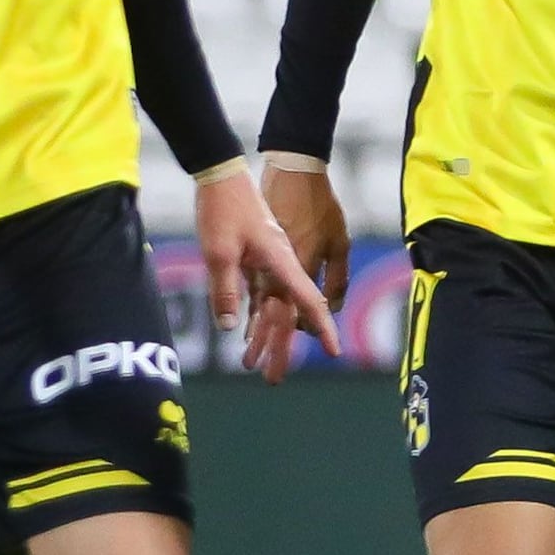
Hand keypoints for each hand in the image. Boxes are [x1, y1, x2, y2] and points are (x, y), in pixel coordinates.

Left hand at [199, 161, 335, 381]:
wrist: (221, 175)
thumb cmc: (224, 208)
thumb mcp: (219, 251)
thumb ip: (226, 289)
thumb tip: (231, 328)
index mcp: (283, 260)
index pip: (310, 301)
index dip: (324, 328)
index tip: (335, 352)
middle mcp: (283, 264)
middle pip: (289, 313)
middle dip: (281, 349)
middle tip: (272, 380)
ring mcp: (271, 262)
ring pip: (273, 306)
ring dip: (263, 337)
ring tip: (249, 365)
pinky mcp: (257, 258)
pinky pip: (261, 294)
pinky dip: (254, 316)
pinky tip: (245, 333)